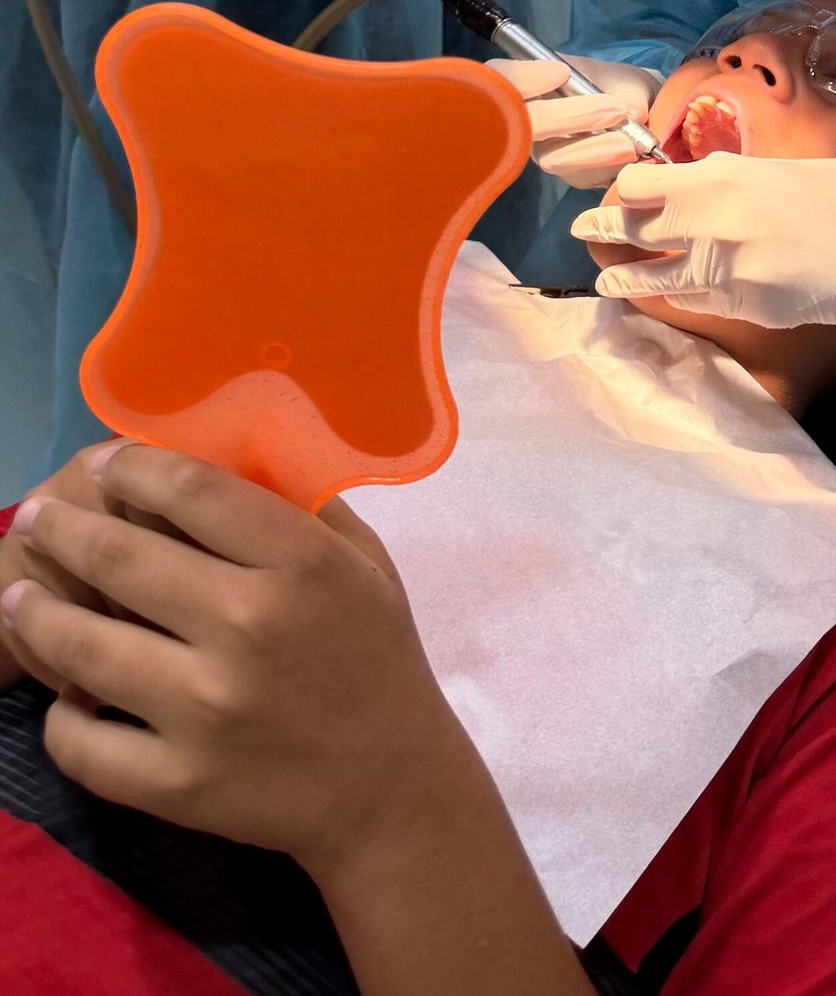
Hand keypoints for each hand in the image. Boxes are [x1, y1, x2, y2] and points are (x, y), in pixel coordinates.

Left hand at [0, 445, 477, 884]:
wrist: (391, 785)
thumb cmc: (377, 656)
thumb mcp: (364, 564)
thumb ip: (302, 510)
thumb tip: (224, 459)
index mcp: (301, 563)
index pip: (192, 489)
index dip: (132, 465)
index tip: (103, 462)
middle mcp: (248, 626)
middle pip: (119, 557)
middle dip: (61, 528)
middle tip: (38, 519)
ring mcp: (205, 710)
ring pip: (79, 645)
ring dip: (34, 612)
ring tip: (19, 596)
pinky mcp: (176, 781)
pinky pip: (80, 739)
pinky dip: (59, 714)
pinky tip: (66, 692)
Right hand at [489, 56, 663, 189]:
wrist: (636, 109)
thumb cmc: (616, 84)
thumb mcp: (620, 76)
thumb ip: (621, 91)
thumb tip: (629, 113)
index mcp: (529, 84)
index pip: (505, 78)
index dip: (524, 78)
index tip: (561, 73)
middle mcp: (526, 121)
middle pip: (529, 124)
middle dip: (570, 118)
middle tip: (616, 110)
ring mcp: (543, 150)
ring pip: (554, 157)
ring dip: (595, 150)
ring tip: (630, 142)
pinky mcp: (569, 174)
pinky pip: (580, 176)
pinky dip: (607, 167)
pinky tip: (629, 158)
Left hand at [571, 154, 835, 327]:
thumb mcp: (779, 170)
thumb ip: (727, 179)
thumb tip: (684, 187)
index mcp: (724, 175)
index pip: (641, 184)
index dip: (623, 190)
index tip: (616, 192)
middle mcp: (717, 220)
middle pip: (637, 228)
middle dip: (605, 229)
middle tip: (583, 229)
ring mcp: (731, 270)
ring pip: (657, 278)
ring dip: (624, 278)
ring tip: (604, 279)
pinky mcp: (752, 308)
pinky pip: (702, 304)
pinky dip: (679, 299)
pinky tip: (663, 297)